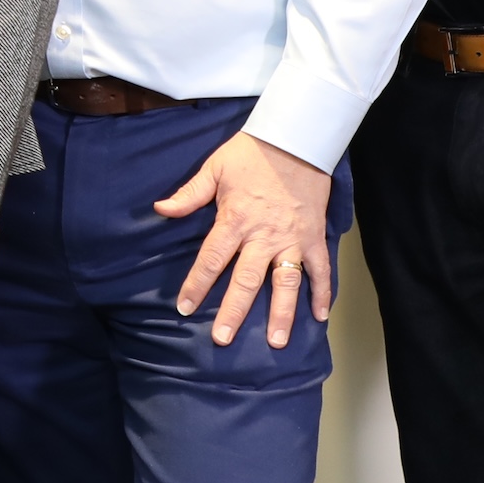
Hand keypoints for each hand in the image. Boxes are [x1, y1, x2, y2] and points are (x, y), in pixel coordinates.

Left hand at [152, 128, 334, 349]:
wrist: (296, 140)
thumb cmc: (251, 154)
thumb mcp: (214, 169)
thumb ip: (189, 194)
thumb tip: (160, 209)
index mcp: (234, 220)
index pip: (211, 259)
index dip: (197, 285)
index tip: (185, 308)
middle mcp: (263, 237)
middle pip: (246, 280)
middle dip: (233, 311)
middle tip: (223, 338)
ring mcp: (292, 240)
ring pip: (285, 284)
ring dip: (281, 314)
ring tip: (275, 342)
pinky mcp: (314, 238)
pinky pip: (321, 270)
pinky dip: (323, 294)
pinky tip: (320, 318)